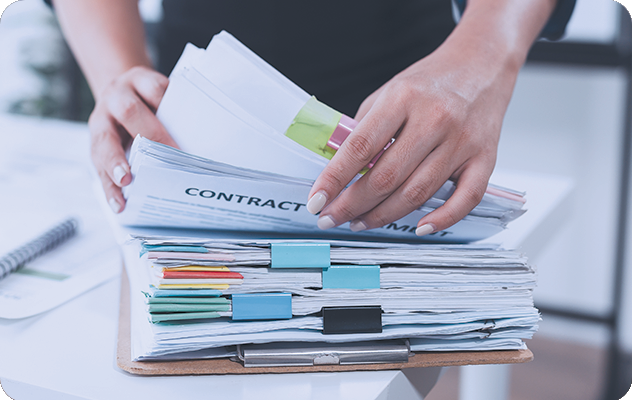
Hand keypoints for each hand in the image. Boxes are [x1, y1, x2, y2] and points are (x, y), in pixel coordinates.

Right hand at [88, 66, 176, 212]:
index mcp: (138, 81)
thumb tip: (203, 143)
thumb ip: (175, 112)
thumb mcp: (160, 96)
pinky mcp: (94, 145)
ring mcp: (101, 120)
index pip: (154, 89)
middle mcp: (116, 97)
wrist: (117, 93)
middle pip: (128, 112)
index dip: (167, 106)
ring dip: (116, 164)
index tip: (184, 123)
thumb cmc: (148, 101)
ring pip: (104, 142)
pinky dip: (109, 187)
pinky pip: (98, 167)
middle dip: (148, 135)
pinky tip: (119, 203)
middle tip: (167, 156)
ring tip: (126, 182)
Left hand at [306, 39, 518, 235]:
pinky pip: (465, 199)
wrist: (482, 63)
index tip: (316, 201)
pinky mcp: (485, 158)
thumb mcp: (389, 92)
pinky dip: (442, 219)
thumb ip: (365, 128)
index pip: (361, 147)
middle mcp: (435, 119)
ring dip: (384, 216)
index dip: (334, 180)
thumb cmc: (432, 80)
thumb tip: (338, 168)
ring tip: (361, 222)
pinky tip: (419, 227)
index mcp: (404, 98)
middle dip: (352, 205)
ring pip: (417, 193)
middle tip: (333, 217)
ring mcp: (462, 141)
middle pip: (386, 177)